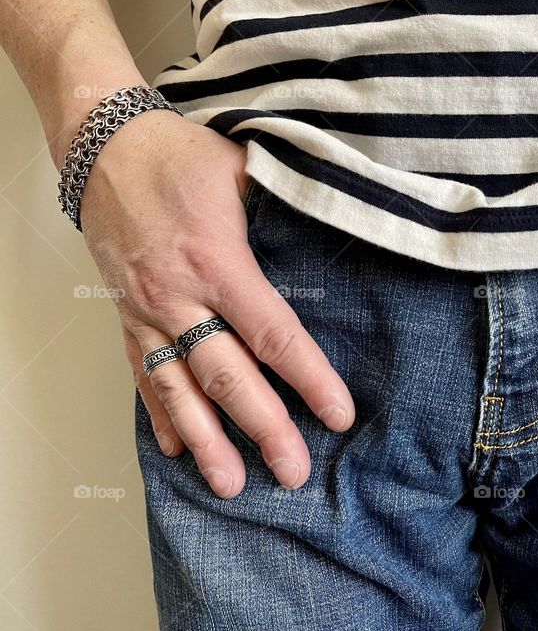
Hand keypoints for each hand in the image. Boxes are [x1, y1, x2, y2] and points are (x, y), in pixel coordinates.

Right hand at [81, 110, 354, 497]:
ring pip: (178, 388)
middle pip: (226, 376)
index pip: (273, 334)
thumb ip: (286, 211)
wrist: (106, 145)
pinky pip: (142, 373)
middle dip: (262, 429)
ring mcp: (146, 311)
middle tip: (293, 474)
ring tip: (230, 486)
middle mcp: (179, 296)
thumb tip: (337, 235)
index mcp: (218, 262)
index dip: (308, 378)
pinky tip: (177, 450)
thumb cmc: (182, 155)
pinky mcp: (125, 315)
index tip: (338, 415)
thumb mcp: (245, 171)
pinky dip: (160, 415)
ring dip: (205, 442)